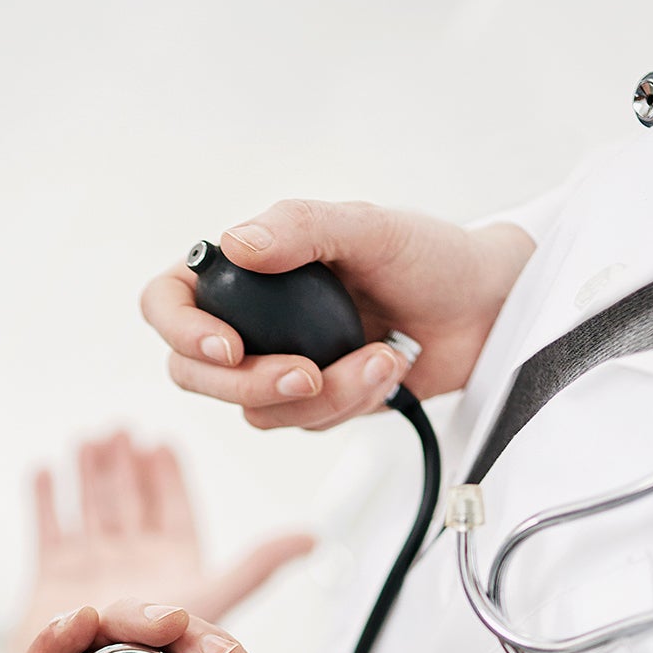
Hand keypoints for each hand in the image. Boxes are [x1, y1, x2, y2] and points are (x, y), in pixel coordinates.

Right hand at [16, 430, 311, 651]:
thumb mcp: (212, 601)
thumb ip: (257, 567)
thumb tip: (311, 537)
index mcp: (173, 565)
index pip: (174, 511)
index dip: (168, 478)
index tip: (162, 445)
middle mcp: (132, 564)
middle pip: (130, 503)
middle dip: (125, 467)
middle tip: (120, 431)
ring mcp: (90, 569)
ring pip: (92, 509)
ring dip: (90, 474)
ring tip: (89, 441)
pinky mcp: (51, 580)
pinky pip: (50, 531)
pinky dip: (47, 500)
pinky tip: (44, 471)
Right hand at [141, 201, 534, 430]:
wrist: (485, 309)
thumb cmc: (430, 256)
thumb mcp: (367, 227)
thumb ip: (300, 229)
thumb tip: (234, 244)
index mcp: (245, 268)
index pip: (168, 301)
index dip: (182, 331)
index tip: (230, 346)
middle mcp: (251, 319)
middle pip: (194, 374)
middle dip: (251, 384)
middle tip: (305, 375)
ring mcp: (278, 363)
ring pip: (254, 410)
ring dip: (322, 394)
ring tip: (378, 359)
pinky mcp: (313, 402)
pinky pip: (303, 425)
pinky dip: (348, 402)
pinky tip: (384, 370)